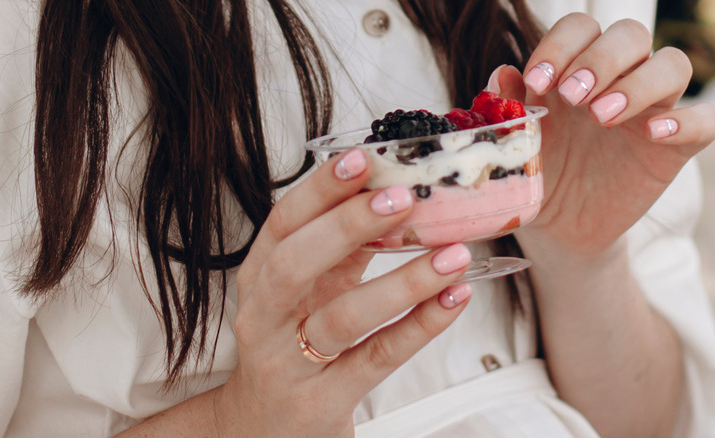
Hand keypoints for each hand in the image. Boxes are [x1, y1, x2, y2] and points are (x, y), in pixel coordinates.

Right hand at [216, 149, 471, 436]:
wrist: (262, 426)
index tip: (363, 157)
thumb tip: (395, 191)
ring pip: (342, 317)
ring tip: (454, 255)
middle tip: (403, 198)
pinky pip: (377, 358)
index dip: (320, 189)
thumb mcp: (306, 290)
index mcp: (259, 277)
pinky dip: (420, 326)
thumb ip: (342, 249)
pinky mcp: (323, 400)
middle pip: (294, 265)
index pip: (282, 224)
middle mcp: (264, 317)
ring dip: (403, 282)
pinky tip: (454, 298)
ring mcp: (290, 362)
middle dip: (347, 226)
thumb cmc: (292, 341)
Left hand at [490, 13, 714, 256]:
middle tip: (572, 96)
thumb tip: (500, 74)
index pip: (581, 29)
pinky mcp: (676, 147)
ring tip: (601, 116)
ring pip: (673, 64)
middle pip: (630, 35)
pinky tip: (651, 133)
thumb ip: (509, 108)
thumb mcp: (518, 143)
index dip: (560, 45)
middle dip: (600, 59)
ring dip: (639, 83)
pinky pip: (705, 120)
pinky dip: (686, 121)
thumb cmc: (538, 174)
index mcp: (576, 70)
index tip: (536, 82)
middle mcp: (619, 80)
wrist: (558, 228)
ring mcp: (652, 110)